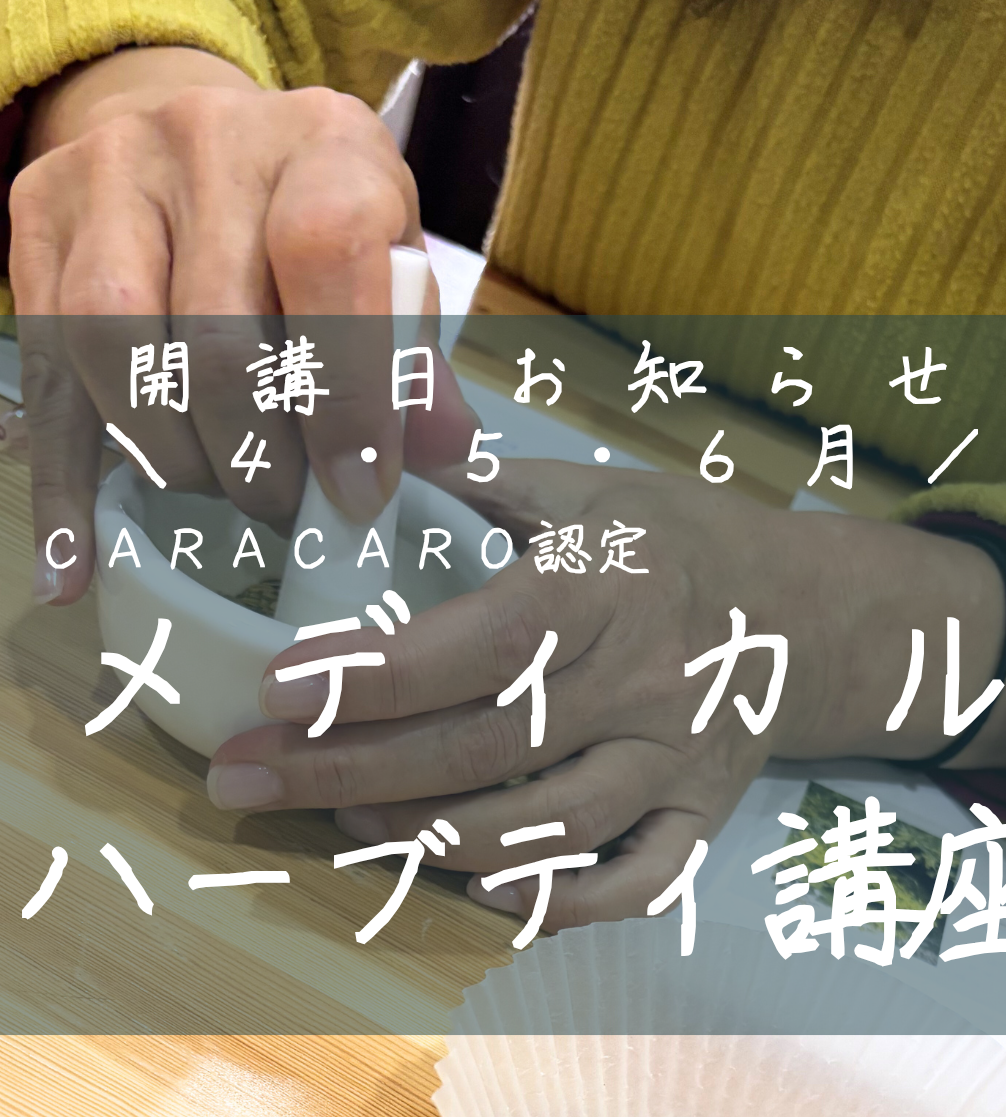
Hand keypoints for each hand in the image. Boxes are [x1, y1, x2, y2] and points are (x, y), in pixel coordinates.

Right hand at [11, 46, 475, 605]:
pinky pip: (43, 376)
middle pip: (215, 333)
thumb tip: (440, 449)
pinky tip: (72, 564)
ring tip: (219, 493)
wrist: (202, 139)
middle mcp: (208, 141)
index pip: (327, 256)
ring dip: (175, 460)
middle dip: (256, 457)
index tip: (356, 492)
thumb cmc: (315, 222)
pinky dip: (62, 487)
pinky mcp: (37, 224)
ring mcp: (109, 175)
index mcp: (323, 144)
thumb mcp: (390, 267)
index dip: (343, 394)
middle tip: (285, 507)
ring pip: (116, 349)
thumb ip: (415, 359)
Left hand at [207, 459, 1005, 931]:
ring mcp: (682, 760)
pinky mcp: (704, 816)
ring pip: (546, 828)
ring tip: (337, 820)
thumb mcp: (589, 487)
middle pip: (488, 748)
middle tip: (248, 779)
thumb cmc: (673, 540)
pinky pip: (633, 885)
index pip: (485, 643)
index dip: (376, 677)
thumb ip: (481, 487)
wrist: (803, 609)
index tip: (275, 691)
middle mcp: (651, 680)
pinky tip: (473, 890)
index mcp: (614, 583)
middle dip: (351, 771)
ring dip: (426, 838)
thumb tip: (362, 474)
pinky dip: (552, 904)